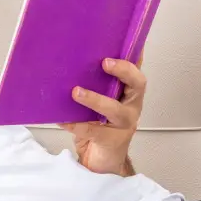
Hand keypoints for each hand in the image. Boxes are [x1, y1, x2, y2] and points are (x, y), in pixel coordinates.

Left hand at [59, 57, 145, 175]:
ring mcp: (124, 124)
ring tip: (76, 92)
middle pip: (137, 84)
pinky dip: (76, 125)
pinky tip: (62, 120)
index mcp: (129, 94)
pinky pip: (93, 131)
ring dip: (95, 99)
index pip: (135, 70)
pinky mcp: (111, 141)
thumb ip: (93, 87)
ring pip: (115, 109)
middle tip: (105, 62)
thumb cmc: (99, 127)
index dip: (134, 56)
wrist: (101, 161)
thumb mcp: (98, 103)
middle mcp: (131, 106)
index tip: (125, 39)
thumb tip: (69, 65)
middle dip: (123, 71)